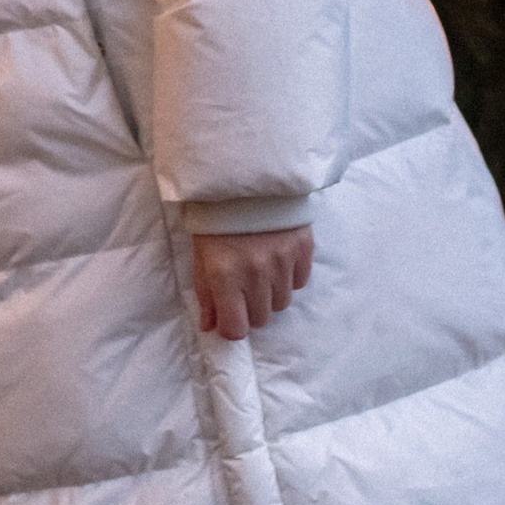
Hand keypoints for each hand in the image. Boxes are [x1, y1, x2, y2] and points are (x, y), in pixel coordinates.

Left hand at [191, 226, 313, 340]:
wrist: (245, 176)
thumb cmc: (216, 217)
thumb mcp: (201, 255)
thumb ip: (206, 294)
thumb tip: (211, 326)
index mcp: (225, 274)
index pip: (237, 329)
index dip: (232, 326)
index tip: (229, 315)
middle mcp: (256, 272)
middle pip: (261, 318)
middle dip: (250, 308)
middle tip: (243, 287)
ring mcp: (283, 261)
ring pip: (282, 302)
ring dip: (270, 293)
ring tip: (260, 269)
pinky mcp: (303, 248)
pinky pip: (300, 281)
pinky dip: (289, 276)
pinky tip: (277, 258)